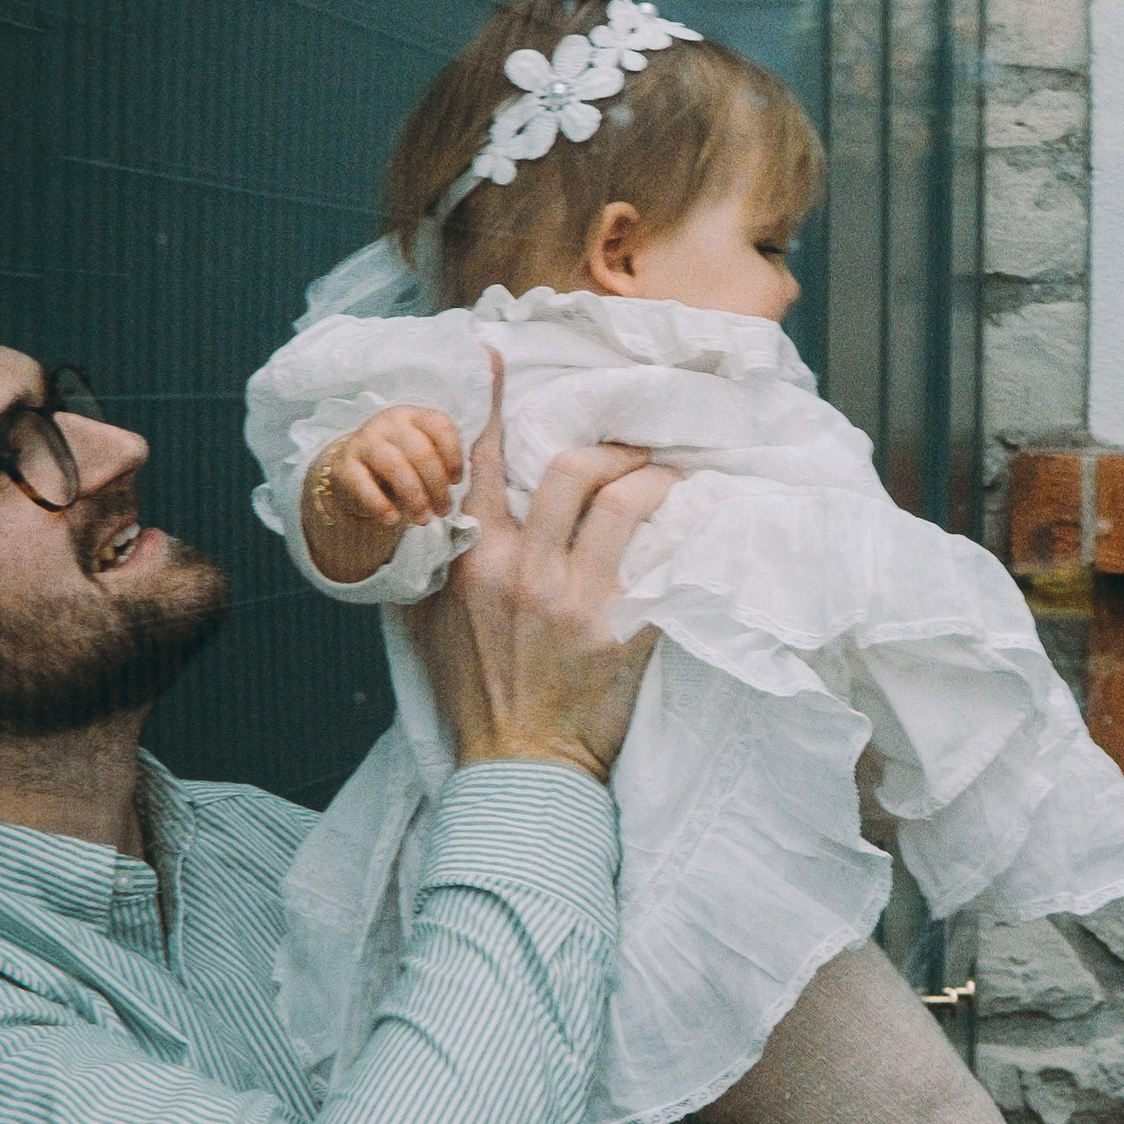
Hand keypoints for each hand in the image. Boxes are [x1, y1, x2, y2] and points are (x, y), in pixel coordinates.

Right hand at [304, 405, 467, 583]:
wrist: (357, 476)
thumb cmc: (405, 465)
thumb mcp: (428, 453)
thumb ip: (452, 450)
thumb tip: (487, 431)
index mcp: (415, 415)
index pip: (441, 426)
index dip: (454, 455)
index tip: (457, 482)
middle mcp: (389, 422)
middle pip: (421, 451)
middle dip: (437, 486)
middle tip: (444, 511)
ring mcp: (365, 440)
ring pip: (395, 466)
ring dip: (414, 498)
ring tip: (424, 520)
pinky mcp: (344, 464)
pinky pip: (363, 484)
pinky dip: (380, 505)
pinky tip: (393, 520)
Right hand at [412, 359, 674, 783]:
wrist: (516, 767)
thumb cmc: (472, 693)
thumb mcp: (424, 623)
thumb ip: (426, 562)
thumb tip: (425, 509)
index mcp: (470, 560)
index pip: (482, 461)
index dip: (493, 402)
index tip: (497, 356)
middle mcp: (523, 569)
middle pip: (575, 468)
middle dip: (613, 446)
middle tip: (634, 446)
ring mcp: (575, 599)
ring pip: (626, 501)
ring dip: (654, 478)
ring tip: (668, 478)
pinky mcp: (621, 630)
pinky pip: (665, 559)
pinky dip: (684, 533)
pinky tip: (699, 523)